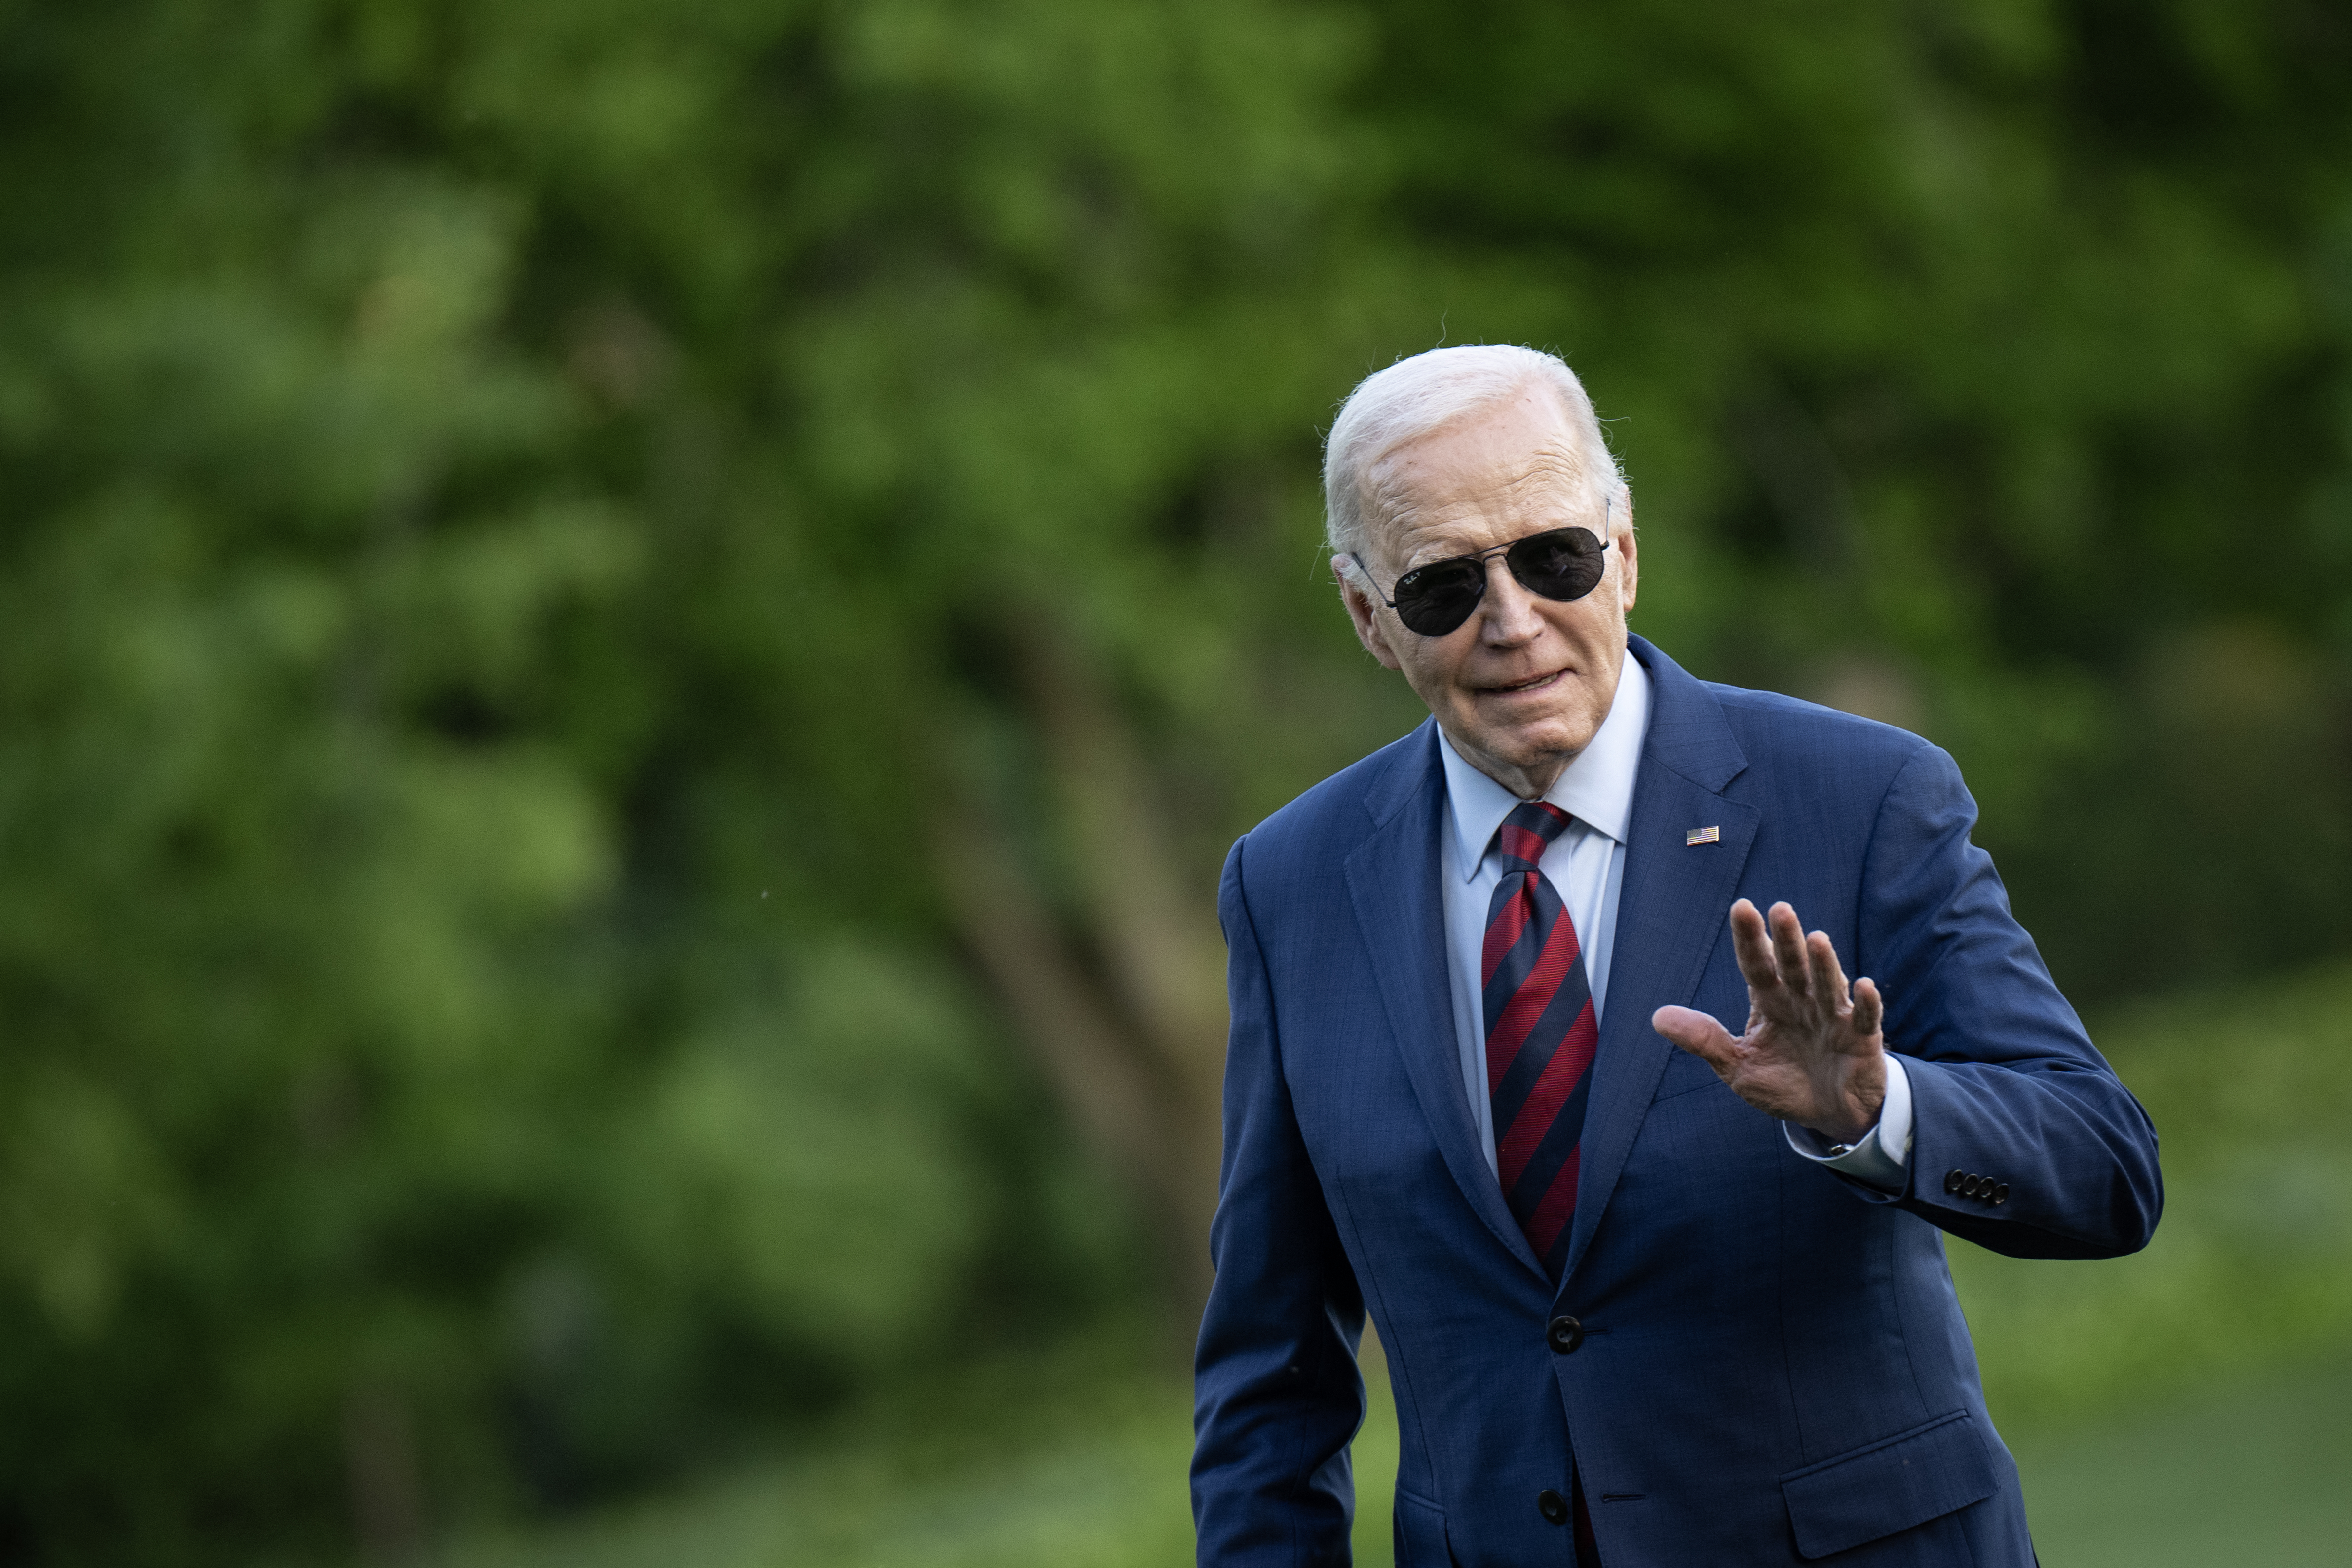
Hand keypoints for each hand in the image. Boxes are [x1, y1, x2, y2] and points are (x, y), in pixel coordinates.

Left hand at [1651, 899, 1886, 1143]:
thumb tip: (1656, 1017)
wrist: (1830, 1114)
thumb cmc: (1785, 1083)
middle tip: (1780, 910)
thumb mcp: (1737, 1067)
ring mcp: (1834, 1018)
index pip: (1756, 965)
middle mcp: (1802, 1002)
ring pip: (1828, 984)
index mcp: (1770, 1003)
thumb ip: (1704, 1040)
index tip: (1741, 908)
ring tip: (1816, 939)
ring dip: (1824, 963)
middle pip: (1792, 967)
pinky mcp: (1863, 1040)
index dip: (1749, 939)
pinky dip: (1867, 1004)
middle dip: (1786, 940)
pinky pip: (1867, 1019)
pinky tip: (1863, 985)